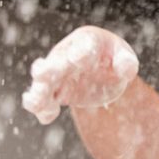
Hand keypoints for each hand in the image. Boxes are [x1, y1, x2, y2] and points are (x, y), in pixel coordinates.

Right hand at [21, 26, 140, 124]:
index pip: (83, 46)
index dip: (81, 52)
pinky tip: (45, 116)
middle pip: (56, 63)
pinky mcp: (56, 93)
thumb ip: (126, 62)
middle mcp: (66, 56)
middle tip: (41, 74)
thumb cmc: (115, 59)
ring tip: (33, 101)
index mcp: (86, 41)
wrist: (103, 73)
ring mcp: (58, 75)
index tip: (77, 59)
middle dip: (48, 69)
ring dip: (38, 92)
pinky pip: (46, 102)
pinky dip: (43, 110)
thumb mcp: (124, 58)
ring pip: (44, 84)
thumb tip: (126, 67)